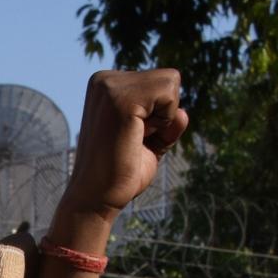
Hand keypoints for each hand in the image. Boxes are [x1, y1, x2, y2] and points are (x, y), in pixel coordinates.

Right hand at [55, 70, 187, 237]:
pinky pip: (169, 94)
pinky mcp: (121, 101)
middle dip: (163, 113)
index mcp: (105, 84)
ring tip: (134, 139)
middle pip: (168, 78)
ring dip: (163, 117)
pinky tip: (137, 137)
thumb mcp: (151, 140)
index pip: (160, 80)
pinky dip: (164, 120)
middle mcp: (104, 80)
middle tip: (134, 139)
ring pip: (171, 82)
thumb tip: (182, 113)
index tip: (131, 136)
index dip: (158, 113)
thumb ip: (169, 121)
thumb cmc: (120, 172)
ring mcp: (110, 88)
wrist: (96, 198)